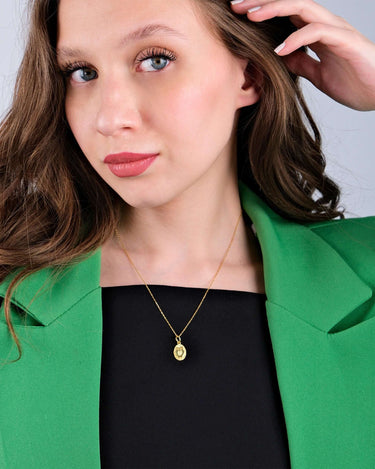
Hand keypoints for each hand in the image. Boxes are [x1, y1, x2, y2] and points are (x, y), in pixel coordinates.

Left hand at [230, 0, 374, 110]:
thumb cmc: (354, 82)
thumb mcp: (317, 74)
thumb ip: (300, 63)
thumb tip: (279, 57)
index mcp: (316, 32)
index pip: (286, 13)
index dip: (262, 11)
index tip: (237, 16)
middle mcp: (325, 25)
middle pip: (290, 2)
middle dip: (262, 2)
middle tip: (236, 5)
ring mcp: (336, 30)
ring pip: (303, 8)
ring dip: (275, 10)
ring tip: (252, 17)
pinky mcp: (346, 41)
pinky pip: (318, 32)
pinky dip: (296, 38)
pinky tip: (279, 49)